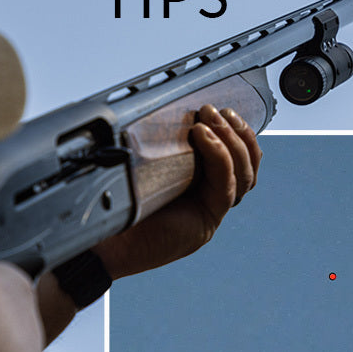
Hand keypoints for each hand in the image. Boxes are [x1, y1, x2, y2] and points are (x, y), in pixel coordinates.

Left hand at [93, 104, 262, 279]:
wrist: (104, 244)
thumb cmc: (118, 204)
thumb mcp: (147, 167)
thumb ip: (165, 146)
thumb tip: (168, 108)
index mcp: (201, 186)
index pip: (239, 159)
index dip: (240, 133)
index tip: (223, 109)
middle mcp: (210, 200)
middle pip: (248, 166)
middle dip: (238, 132)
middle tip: (214, 109)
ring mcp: (211, 213)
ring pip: (243, 175)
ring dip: (231, 140)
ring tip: (209, 117)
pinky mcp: (205, 222)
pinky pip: (225, 187)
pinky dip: (219, 157)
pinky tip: (203, 136)